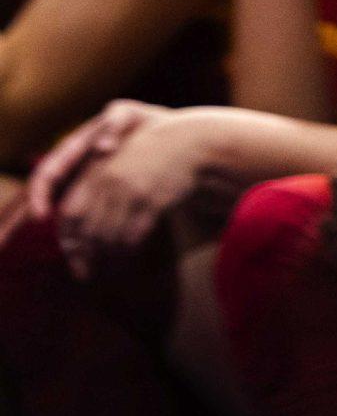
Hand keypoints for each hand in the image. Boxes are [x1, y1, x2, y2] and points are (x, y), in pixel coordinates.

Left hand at [49, 107, 211, 273]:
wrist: (188, 143)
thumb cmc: (151, 158)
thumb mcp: (118, 166)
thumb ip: (96, 189)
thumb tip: (80, 227)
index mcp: (94, 173)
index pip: (69, 214)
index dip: (68, 240)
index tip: (72, 258)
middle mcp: (108, 182)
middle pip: (88, 229)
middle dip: (86, 255)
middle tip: (88, 272)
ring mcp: (131, 191)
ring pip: (110, 235)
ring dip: (109, 255)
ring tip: (111, 265)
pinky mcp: (153, 200)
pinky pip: (134, 234)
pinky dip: (129, 248)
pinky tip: (131, 252)